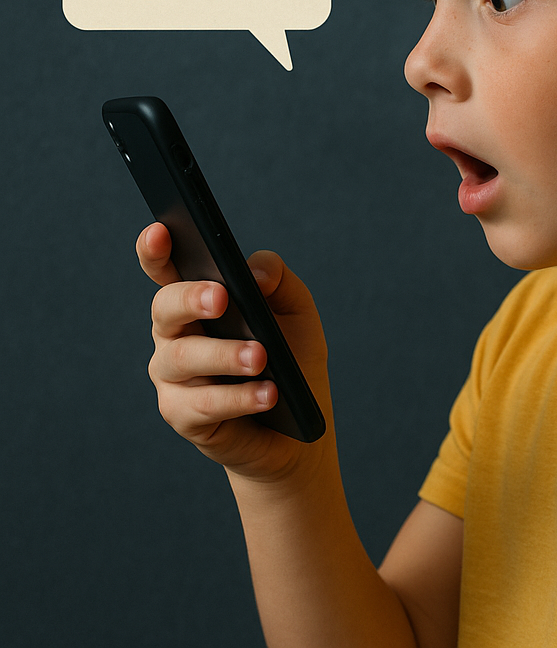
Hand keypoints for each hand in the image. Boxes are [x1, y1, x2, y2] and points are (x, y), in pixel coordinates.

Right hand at [140, 222, 334, 480]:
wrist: (299, 428)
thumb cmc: (292, 358)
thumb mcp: (295, 310)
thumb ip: (277, 279)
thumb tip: (253, 273)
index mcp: (197, 301)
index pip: (167, 269)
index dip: (155, 250)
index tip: (159, 230)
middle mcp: (176, 334)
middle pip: (165, 308)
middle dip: (191, 299)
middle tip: (222, 298)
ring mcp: (173, 377)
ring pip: (182, 358)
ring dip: (225, 355)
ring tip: (262, 358)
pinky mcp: (183, 416)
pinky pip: (202, 405)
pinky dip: (238, 397)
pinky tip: (268, 394)